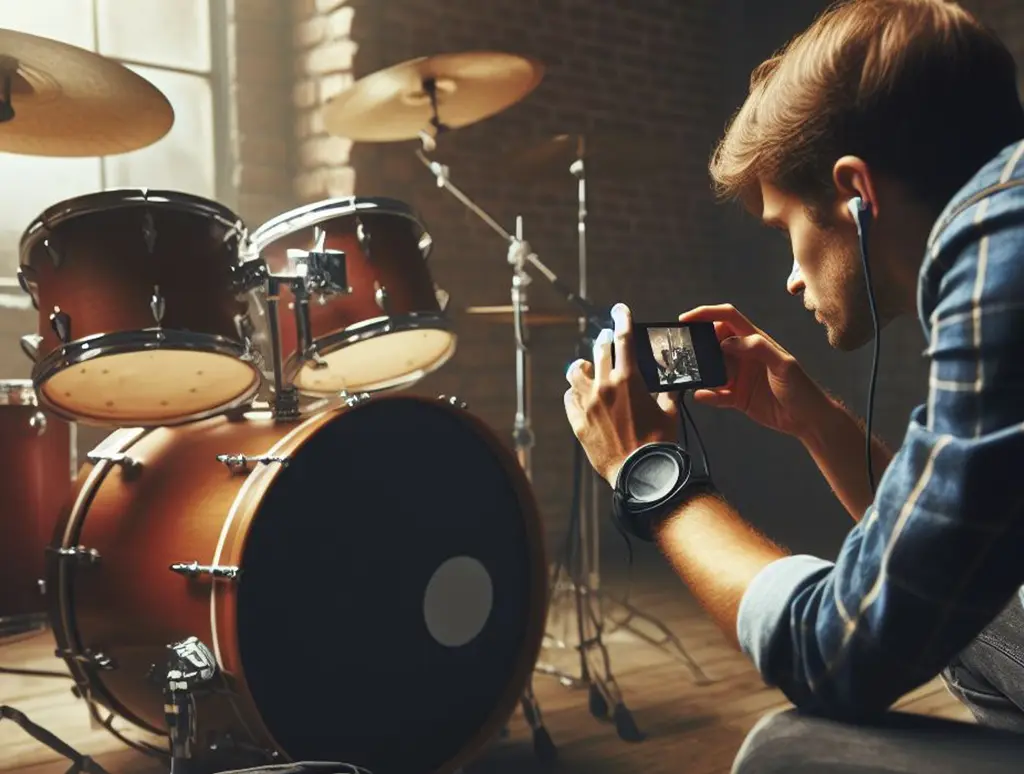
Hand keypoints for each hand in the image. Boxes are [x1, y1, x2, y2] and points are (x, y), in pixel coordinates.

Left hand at [564, 303, 678, 484]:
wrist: (642, 474)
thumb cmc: (659, 444)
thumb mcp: (670, 412)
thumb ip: (669, 393)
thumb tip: (674, 383)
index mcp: (629, 380)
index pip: (623, 340)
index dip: (621, 320)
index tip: (619, 309)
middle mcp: (605, 387)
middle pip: (598, 352)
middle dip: (603, 341)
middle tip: (606, 338)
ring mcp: (588, 405)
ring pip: (576, 374)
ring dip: (583, 366)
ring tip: (586, 366)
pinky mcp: (578, 423)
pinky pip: (569, 400)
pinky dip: (574, 393)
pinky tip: (578, 395)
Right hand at [677, 304, 824, 438]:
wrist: (808, 420)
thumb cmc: (802, 388)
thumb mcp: (784, 364)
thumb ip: (758, 348)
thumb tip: (726, 343)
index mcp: (755, 341)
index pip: (727, 318)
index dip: (706, 314)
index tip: (686, 319)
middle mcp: (743, 356)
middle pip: (714, 341)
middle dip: (698, 343)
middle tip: (682, 351)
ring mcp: (738, 376)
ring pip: (711, 368)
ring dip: (700, 371)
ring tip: (689, 374)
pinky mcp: (737, 397)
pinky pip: (716, 394)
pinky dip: (707, 395)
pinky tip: (702, 396)